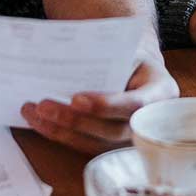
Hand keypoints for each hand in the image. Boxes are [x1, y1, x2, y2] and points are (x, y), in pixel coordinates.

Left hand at [20, 48, 176, 151]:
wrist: (135, 67)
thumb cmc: (130, 54)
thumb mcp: (127, 48)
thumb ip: (107, 58)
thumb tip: (66, 64)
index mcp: (162, 91)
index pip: (136, 105)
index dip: (106, 105)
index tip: (75, 99)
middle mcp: (151, 122)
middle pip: (113, 131)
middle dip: (76, 121)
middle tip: (43, 105)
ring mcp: (132, 139)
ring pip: (96, 144)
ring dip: (61, 131)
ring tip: (33, 113)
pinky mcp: (112, 147)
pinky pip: (85, 146)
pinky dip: (60, 134)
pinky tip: (39, 122)